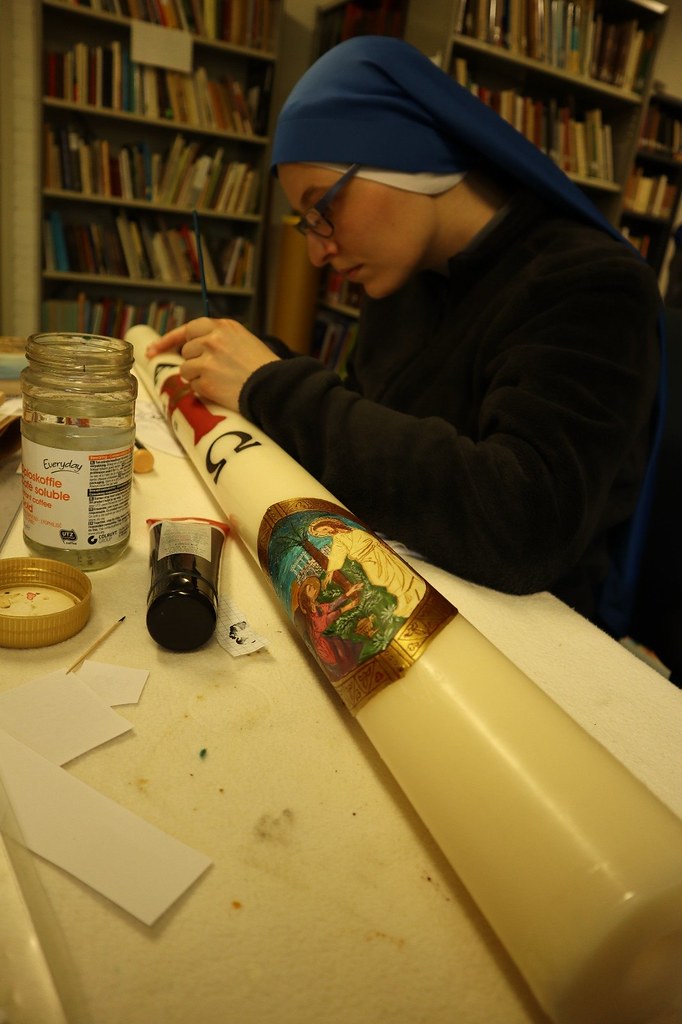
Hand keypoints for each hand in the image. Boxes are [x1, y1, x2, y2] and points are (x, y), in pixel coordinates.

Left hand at [145, 317, 278, 409]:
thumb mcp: (243, 341)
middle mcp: (212, 338)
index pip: (189, 328)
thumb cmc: (262, 367)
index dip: (170, 340)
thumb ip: (219, 339)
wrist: (273, 386)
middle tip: (211, 371)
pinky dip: (204, 390)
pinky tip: (222, 389)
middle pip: (186, 350)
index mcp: (223, 326)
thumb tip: (193, 347)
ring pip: (186, 369)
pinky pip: (194, 386)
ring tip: (221, 381)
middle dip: (194, 361)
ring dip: (198, 377)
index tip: (154, 350)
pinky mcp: (205, 377)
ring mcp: (207, 357)